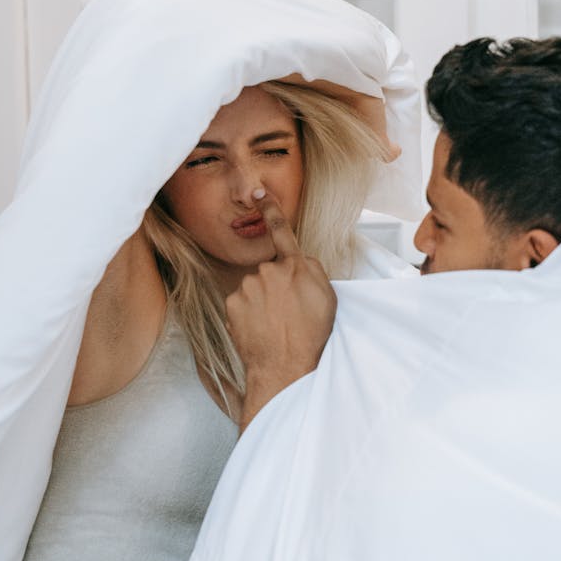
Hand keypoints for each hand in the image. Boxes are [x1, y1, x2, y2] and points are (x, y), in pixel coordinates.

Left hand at [225, 191, 336, 429]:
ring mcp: (248, 288)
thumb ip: (312, 270)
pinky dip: (248, 314)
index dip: (271, 210)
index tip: (260, 194)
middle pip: (271, 272)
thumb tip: (298, 260)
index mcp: (294, 266)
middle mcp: (268, 272)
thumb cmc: (311, 335)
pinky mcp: (232, 305)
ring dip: (262, 302)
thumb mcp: (328, 297)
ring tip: (275, 325)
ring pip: (254, 289)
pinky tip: (260, 329)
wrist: (285, 366)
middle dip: (276, 287)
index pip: (281, 231)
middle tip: (289, 313)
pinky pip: (241, 304)